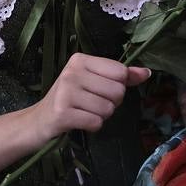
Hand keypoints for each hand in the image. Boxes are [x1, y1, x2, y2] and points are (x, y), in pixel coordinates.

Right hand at [29, 53, 150, 144]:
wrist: (38, 120)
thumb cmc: (69, 99)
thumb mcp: (92, 81)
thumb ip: (120, 76)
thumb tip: (146, 72)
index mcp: (81, 59)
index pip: (120, 71)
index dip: (118, 86)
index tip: (101, 90)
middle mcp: (72, 72)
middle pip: (117, 91)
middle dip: (111, 103)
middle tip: (92, 104)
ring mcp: (66, 92)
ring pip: (108, 108)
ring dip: (101, 116)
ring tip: (85, 112)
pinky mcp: (62, 113)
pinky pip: (96, 122)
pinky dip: (93, 126)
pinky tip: (80, 121)